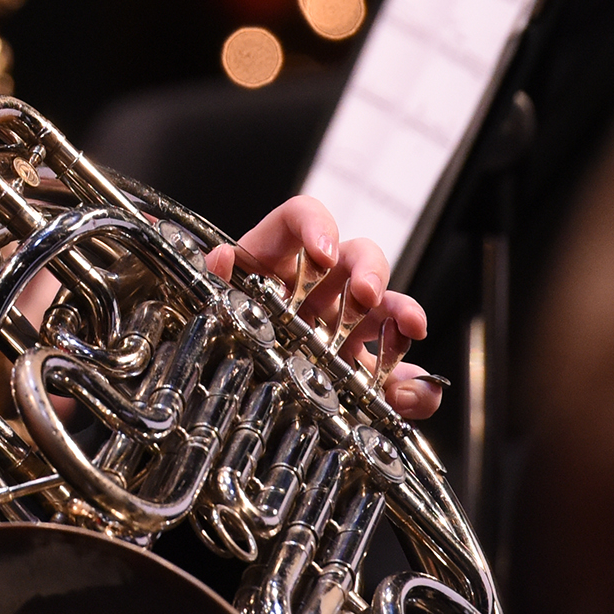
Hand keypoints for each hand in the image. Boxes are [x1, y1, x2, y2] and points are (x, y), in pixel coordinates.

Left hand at [207, 195, 438, 419]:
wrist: (215, 389)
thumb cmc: (209, 334)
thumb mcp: (202, 308)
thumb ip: (210, 284)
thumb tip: (221, 259)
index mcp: (274, 261)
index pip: (300, 219)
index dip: (317, 226)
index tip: (322, 254)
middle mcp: (314, 287)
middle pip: (355, 256)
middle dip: (368, 270)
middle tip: (366, 294)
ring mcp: (340, 327)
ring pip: (385, 307)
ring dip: (403, 313)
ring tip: (410, 330)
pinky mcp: (354, 370)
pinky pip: (395, 373)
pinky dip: (411, 384)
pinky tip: (411, 394)